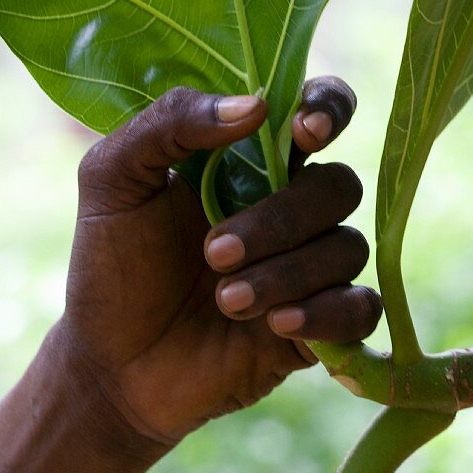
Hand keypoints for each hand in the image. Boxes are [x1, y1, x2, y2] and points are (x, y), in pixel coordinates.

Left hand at [59, 79, 380, 453]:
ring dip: (286, 273)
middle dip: (282, 219)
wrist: (111, 367)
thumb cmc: (111, 269)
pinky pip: (361, 310)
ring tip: (225, 300)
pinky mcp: (317, 331)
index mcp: (251, 163)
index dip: (329, 110)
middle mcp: (291, 211)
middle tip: (213, 253)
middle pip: (339, 187)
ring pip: (346, 249)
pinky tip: (276, 323)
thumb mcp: (113, 180)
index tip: (303, 133)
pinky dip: (327, 312)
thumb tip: (256, 105)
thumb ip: (168, 123)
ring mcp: (308, 272)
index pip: (320, 110)